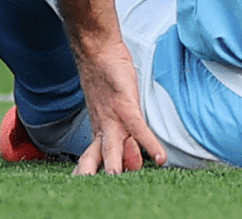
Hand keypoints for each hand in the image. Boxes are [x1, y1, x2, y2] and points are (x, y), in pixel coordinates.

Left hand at [71, 40, 165, 174]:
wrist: (97, 50)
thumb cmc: (106, 79)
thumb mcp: (113, 111)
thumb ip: (124, 137)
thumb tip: (133, 163)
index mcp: (99, 130)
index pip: (92, 158)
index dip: (88, 172)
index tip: (82, 185)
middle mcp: (103, 126)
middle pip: (95, 156)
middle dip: (92, 174)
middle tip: (87, 191)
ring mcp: (113, 116)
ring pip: (113, 145)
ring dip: (115, 164)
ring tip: (116, 180)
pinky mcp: (125, 103)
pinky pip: (138, 127)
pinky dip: (149, 143)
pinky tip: (159, 157)